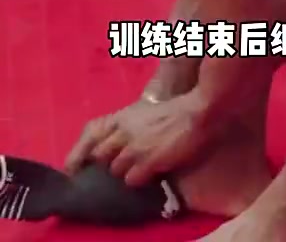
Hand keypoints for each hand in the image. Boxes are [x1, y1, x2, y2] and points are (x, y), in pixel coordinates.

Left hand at [65, 92, 214, 187]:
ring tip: (138, 172)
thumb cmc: (178, 111)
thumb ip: (131, 126)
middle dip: (107, 164)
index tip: (78, 166)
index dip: (83, 153)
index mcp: (124, 115)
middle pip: (100, 156)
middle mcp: (124, 130)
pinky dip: (138, 181)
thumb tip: (123, 142)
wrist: (200, 112)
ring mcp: (134, 146)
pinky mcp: (147, 161)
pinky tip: (149, 176)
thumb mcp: (147, 113)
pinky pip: (131, 180)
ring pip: (114, 170)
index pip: (91, 135)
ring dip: (124, 173)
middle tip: (119, 167)